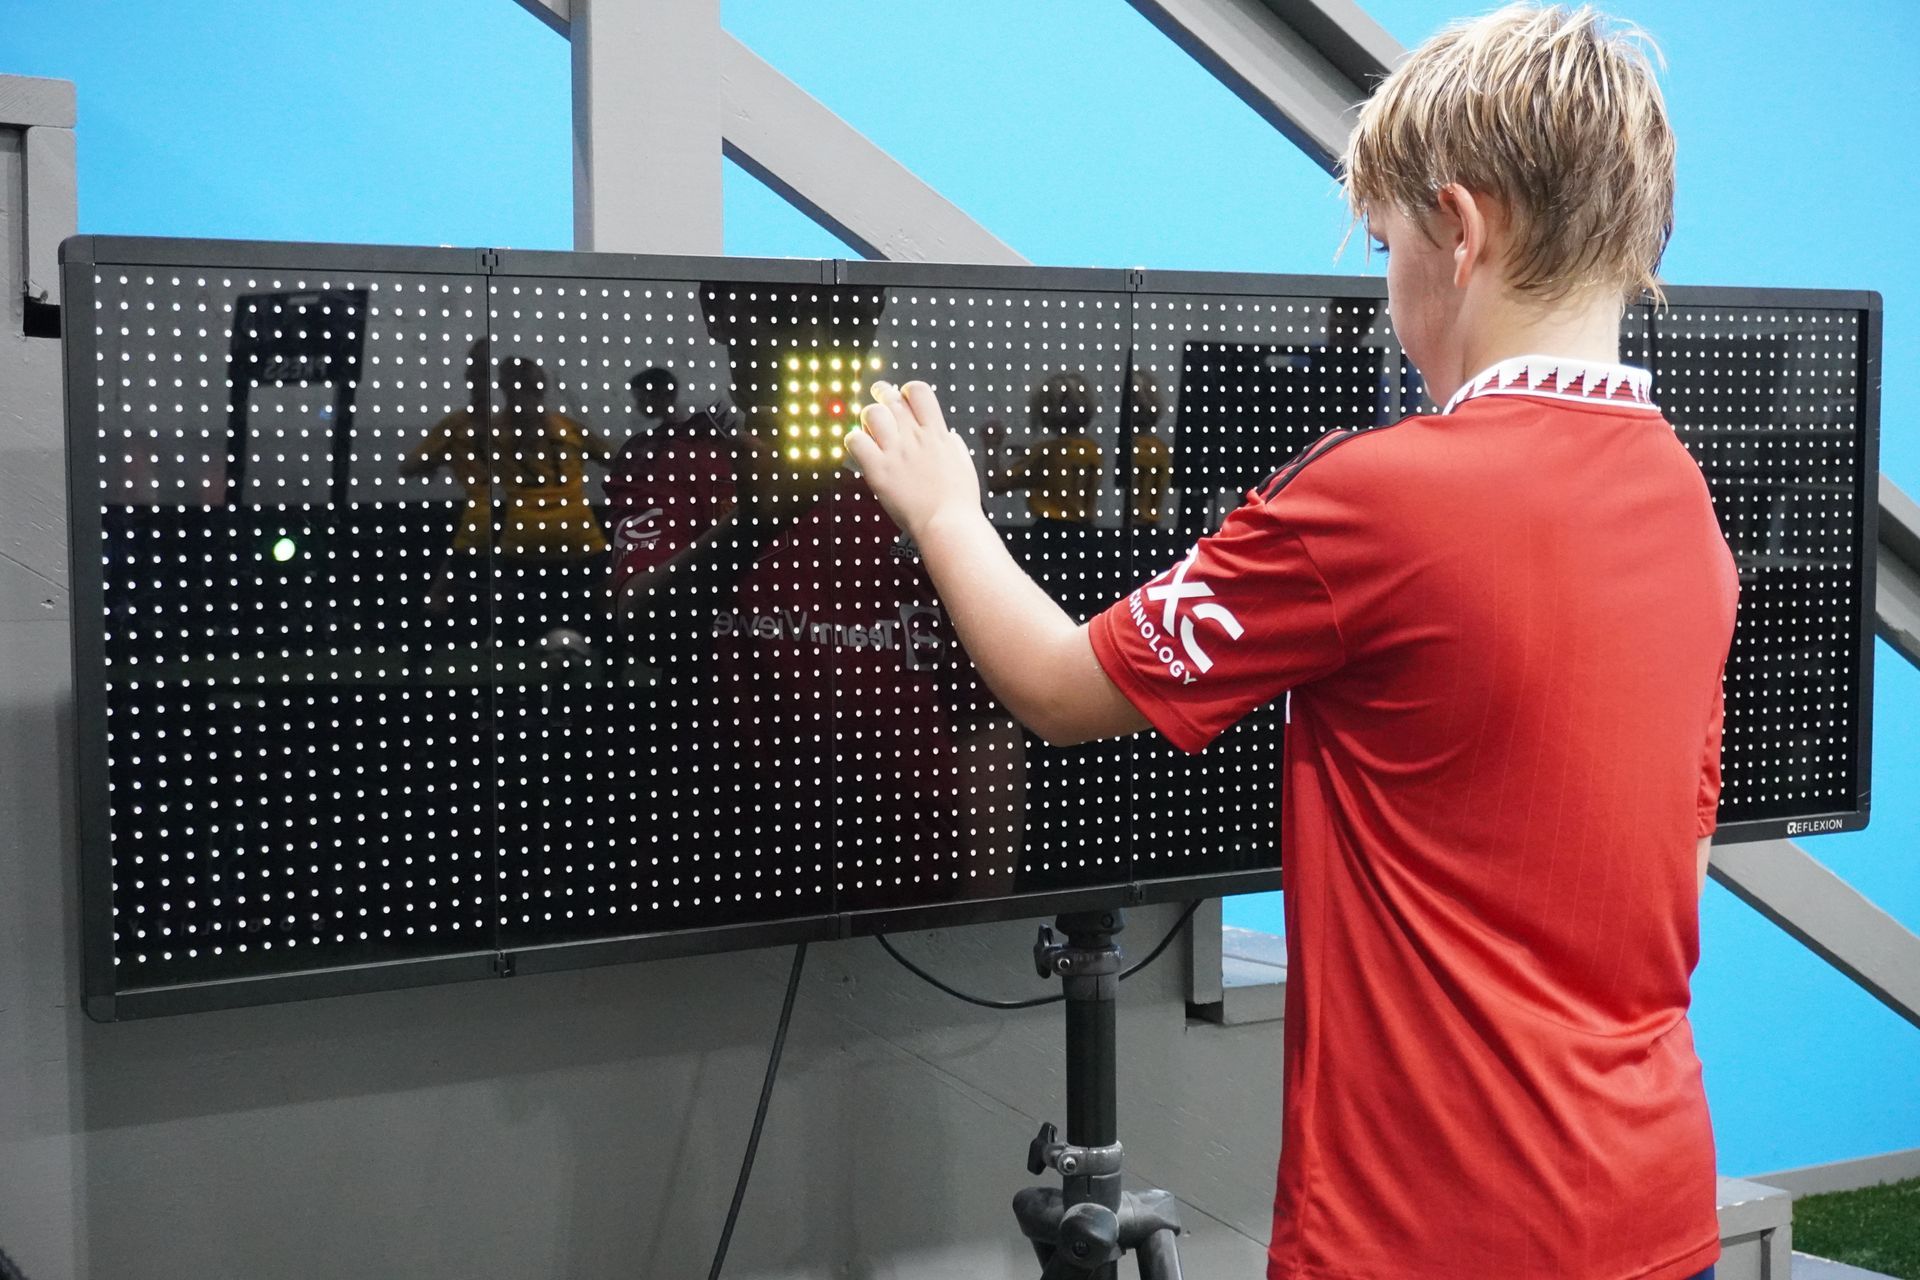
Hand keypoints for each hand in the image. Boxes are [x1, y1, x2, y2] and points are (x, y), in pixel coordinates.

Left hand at [845, 380, 981, 538]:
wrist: (947, 523)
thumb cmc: (958, 499)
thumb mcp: (962, 460)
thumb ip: (949, 442)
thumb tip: (943, 432)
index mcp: (936, 433)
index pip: (918, 392)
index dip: (907, 391)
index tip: (903, 399)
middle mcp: (914, 437)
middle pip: (890, 398)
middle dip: (881, 394)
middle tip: (878, 400)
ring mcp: (895, 452)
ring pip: (871, 414)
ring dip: (867, 418)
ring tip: (869, 428)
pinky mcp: (878, 470)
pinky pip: (855, 441)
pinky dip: (854, 441)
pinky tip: (860, 449)